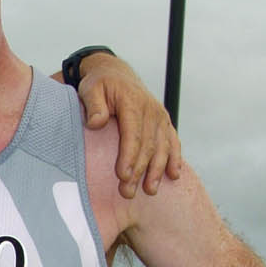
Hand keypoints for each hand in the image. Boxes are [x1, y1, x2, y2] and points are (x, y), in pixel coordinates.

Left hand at [75, 55, 182, 197]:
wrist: (116, 74)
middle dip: (139, 171)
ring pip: (162, 147)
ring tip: (150, 190)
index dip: (129, 156)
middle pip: (147, 146)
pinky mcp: (164, 123)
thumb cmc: (100, 84)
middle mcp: (151, 111)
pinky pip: (173, 142)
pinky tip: (173, 176)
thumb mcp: (90, 89)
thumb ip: (94, 105)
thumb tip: (97, 122)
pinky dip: (175, 159)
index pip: (133, 134)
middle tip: (128, 192)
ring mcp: (160, 117)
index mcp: (133, 103)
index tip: (123, 176)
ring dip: (157, 170)